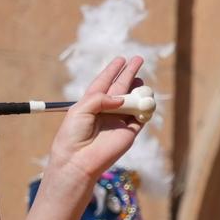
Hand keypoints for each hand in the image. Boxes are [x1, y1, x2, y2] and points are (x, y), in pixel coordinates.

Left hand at [45, 55, 147, 187]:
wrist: (79, 160)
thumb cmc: (73, 135)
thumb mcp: (80, 110)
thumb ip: (100, 98)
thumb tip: (122, 99)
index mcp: (92, 103)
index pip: (105, 82)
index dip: (113, 70)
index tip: (121, 59)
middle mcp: (107, 110)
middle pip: (122, 87)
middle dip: (130, 73)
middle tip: (138, 59)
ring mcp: (119, 120)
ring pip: (133, 100)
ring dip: (139, 90)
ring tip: (141, 83)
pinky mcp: (130, 132)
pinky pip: (142, 117)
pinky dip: (146, 108)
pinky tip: (146, 101)